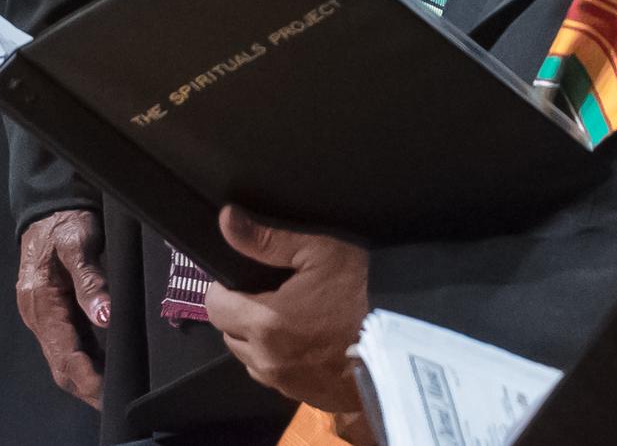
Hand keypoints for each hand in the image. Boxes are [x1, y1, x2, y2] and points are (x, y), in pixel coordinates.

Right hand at [16, 207, 113, 405]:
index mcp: (41, 303)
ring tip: (113, 393)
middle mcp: (38, 316)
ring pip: (63, 358)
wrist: (48, 207)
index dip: (87, 377)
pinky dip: (84, 361)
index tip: (107, 394)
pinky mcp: (52, 312)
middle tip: (115, 403)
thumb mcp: (78, 243)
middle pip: (61, 364)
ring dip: (86, 378)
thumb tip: (104, 317)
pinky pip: (67, 345)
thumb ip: (90, 280)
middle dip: (86, 386)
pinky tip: (104, 368)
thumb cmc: (64, 223)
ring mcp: (43, 316)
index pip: (64, 353)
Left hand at [202, 208, 372, 415]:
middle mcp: (267, 359)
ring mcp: (284, 382)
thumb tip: (227, 221)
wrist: (402, 338)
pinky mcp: (302, 395)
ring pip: (249, 358)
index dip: (223, 287)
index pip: (214, 306)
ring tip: (288, 318)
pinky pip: (274, 376)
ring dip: (257, 340)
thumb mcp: (319, 252)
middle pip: (229, 334)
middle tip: (270, 293)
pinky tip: (304, 342)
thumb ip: (267, 240)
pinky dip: (278, 359)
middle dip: (240, 312)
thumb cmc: (363, 290)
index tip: (243, 278)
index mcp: (266, 322)